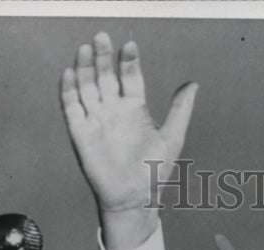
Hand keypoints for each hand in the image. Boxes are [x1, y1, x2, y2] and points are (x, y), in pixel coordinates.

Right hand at [60, 32, 197, 249]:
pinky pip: (72, 107)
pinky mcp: (81, 132)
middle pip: (106, 76)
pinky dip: (69, 90)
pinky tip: (70, 74)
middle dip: (104, 57)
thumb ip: (180, 109)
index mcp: (135, 109)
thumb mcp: (172, 137)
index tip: (130, 45)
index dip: (129, 61)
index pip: (130, 77)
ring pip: (87, 87)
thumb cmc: (154, 171)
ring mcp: (96, 119)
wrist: (134, 198)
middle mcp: (114, 110)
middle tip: (101, 37)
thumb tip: (194, 83)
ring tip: (86, 49)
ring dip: (86, 68)